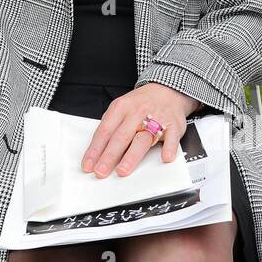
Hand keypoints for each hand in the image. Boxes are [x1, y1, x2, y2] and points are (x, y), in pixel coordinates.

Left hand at [82, 83, 202, 177]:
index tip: (88, 165)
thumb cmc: (140, 104)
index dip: (95, 149)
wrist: (167, 89)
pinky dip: (169, 148)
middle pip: (120, 137)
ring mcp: (156, 119)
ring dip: (131, 156)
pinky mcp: (173, 125)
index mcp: (120, 108)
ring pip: (142, 139)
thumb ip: (111, 128)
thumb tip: (97, 153)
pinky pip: (171, 137)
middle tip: (101, 171)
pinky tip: (165, 158)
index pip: (104, 131)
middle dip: (109, 156)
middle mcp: (136, 113)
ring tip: (122, 170)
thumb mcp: (121, 109)